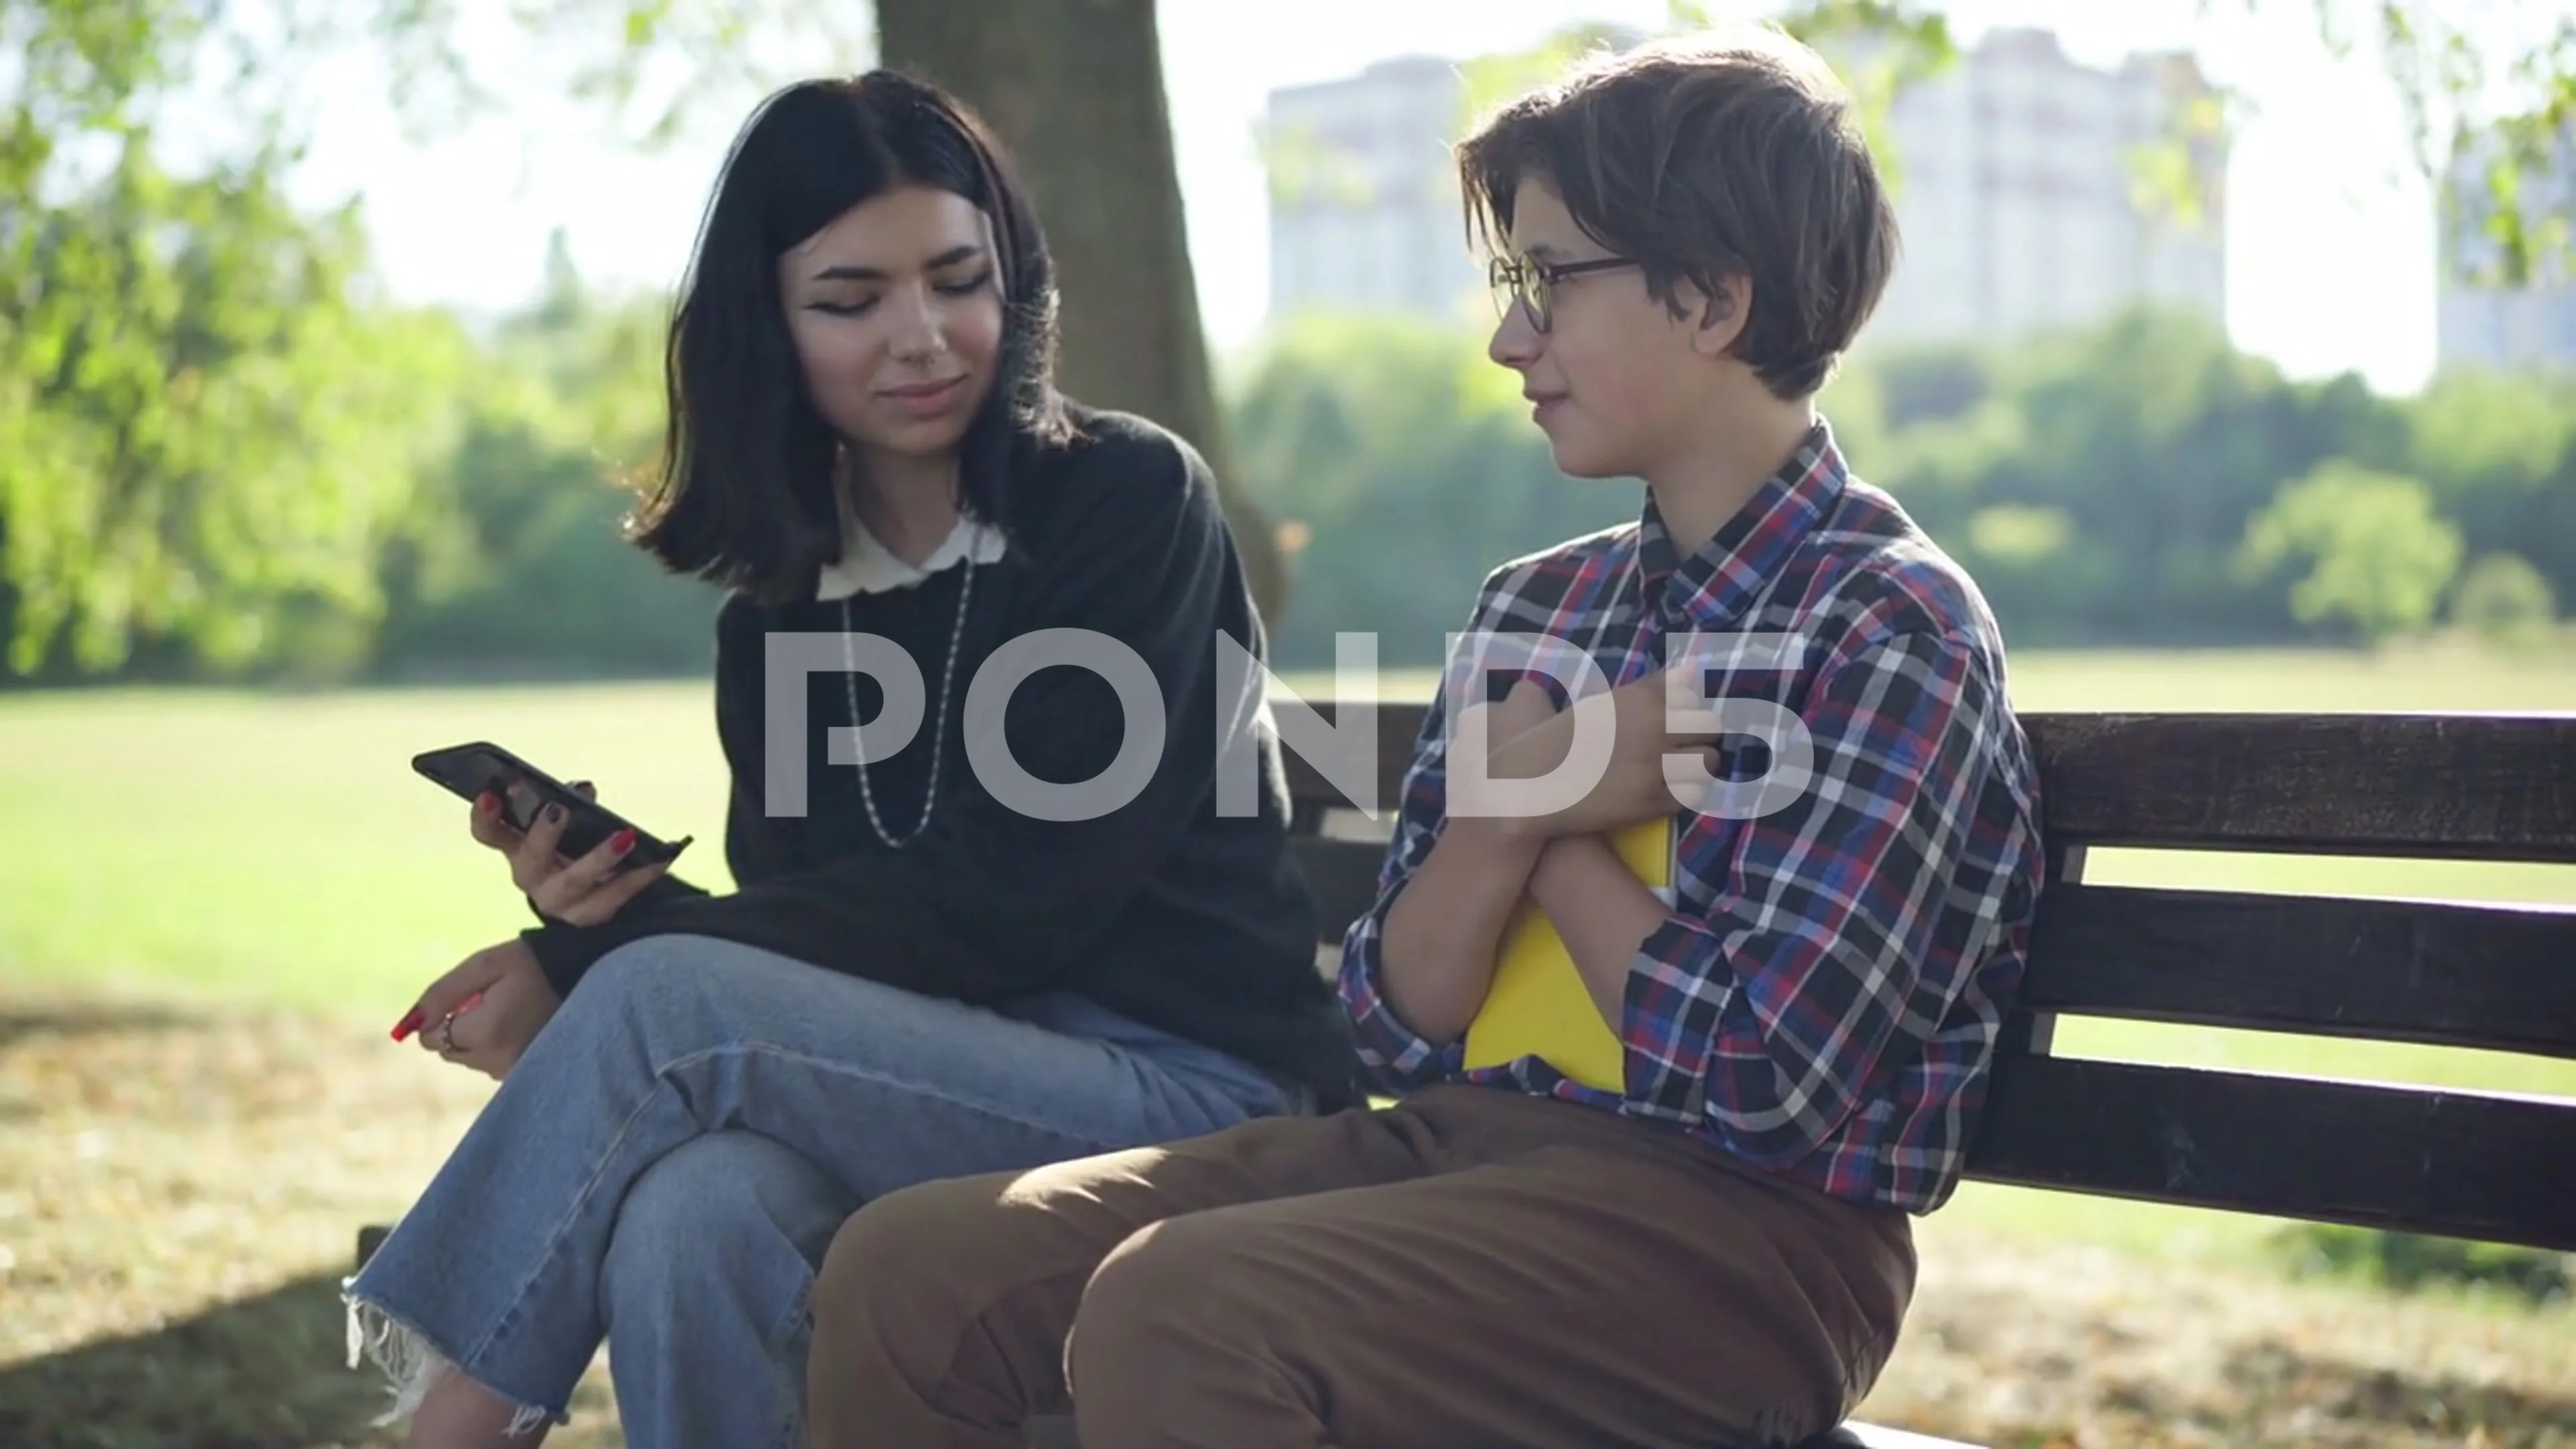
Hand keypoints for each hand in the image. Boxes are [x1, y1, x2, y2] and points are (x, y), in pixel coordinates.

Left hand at [401, 940, 560, 1080]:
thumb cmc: (531, 964)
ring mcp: (514, 1070)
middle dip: (461, 1027)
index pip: (431, 1039)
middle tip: (492, 1002)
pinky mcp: (526, 1073)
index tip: (468, 998)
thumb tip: (409, 1024)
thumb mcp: (483, 965)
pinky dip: (499, 1047)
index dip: (443, 1015)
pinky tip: (522, 1025)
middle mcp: (497, 1060)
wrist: (585, 974)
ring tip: (511, 1012)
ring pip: (472, 1059)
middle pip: (450, 1051)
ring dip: (480, 1038)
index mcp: (484, 1032)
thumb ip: (441, 993)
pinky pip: (494, 1064)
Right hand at [470, 780, 672, 925]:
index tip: (491, 794)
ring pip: (572, 883)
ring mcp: (558, 902)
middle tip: (558, 807)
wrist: (592, 896)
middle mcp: (531, 877)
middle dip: (543, 834)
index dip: (485, 816)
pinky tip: (658, 861)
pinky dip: (637, 877)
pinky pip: (613, 898)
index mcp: (516, 847)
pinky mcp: (588, 917)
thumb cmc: (573, 845)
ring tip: (625, 836)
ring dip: (598, 858)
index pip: (489, 833)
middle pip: (530, 860)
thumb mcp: (565, 823)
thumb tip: (584, 790)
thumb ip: (569, 803)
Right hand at [1483, 661, 1720, 840]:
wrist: (1528, 786)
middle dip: (1699, 736)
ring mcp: (1655, 768)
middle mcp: (1654, 729)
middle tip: (1681, 747)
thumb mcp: (1601, 704)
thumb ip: (1649, 687)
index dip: (1684, 708)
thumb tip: (1692, 669)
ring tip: (1679, 771)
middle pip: (1710, 727)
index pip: (1692, 694)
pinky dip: (1685, 793)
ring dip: (1698, 766)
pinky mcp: (1651, 803)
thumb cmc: (1557, 741)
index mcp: (1639, 699)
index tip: (1673, 720)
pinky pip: (1693, 795)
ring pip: (1709, 763)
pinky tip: (1668, 792)